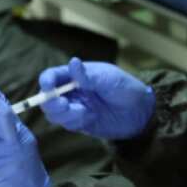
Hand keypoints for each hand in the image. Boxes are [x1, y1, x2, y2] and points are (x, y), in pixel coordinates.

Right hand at [38, 58, 154, 139]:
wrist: (141, 112)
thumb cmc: (125, 88)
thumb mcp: (108, 78)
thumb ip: (88, 75)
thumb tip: (73, 62)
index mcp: (75, 75)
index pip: (52, 77)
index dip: (46, 81)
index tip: (48, 86)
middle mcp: (71, 92)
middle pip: (47, 98)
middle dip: (52, 102)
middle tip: (65, 104)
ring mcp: (75, 108)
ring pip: (54, 114)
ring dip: (64, 114)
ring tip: (84, 112)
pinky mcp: (80, 123)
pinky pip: (67, 124)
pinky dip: (75, 122)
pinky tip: (91, 117)